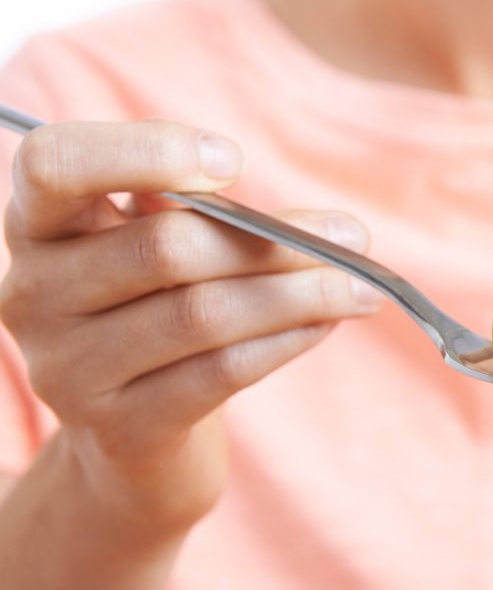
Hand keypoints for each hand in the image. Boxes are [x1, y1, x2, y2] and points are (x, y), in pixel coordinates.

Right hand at [0, 120, 378, 539]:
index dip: (145, 151)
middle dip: (275, 239)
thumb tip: (309, 219)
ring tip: (362, 285)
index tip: (234, 162)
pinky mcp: (118, 427)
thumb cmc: (157, 312)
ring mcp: (69, 369)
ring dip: (299, 294)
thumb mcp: (159, 247)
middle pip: (166, 248)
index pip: (56, 164)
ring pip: (203, 313)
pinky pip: (219, 371)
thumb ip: (202, 215)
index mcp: (39, 226)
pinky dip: (286, 340)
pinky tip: (329, 323)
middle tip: (353, 235)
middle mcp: (33, 294)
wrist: (132, 438)